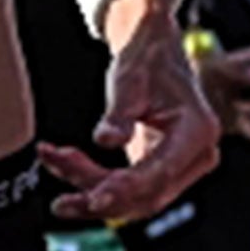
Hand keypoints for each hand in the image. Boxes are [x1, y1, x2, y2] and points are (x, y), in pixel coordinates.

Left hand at [43, 0, 219, 223]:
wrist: (153, 47)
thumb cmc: (145, 58)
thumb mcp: (129, 77)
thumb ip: (119, 112)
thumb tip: (105, 141)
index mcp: (198, 131)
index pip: (162, 172)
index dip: (127, 189)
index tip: (94, 199)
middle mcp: (196, 155)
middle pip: (148, 196)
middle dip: (100, 198)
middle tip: (59, 202)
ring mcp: (179, 165)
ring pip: (134, 197)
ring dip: (90, 189)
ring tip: (51, 162)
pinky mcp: (158, 167)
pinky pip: (127, 186)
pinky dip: (93, 180)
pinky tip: (60, 161)